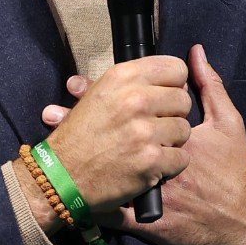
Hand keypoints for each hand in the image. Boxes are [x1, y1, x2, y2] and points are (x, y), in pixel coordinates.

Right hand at [41, 54, 192, 209]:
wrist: (61, 175)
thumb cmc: (79, 136)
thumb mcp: (97, 95)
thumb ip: (133, 84)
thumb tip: (176, 78)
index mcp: (122, 77)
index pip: (175, 69)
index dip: (174, 84)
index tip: (164, 97)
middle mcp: (135, 99)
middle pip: (183, 100)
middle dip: (172, 115)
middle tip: (154, 127)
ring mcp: (144, 131)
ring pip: (184, 130)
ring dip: (171, 141)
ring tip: (149, 146)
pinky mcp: (151, 161)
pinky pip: (181, 157)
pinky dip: (169, 165)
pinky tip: (151, 165)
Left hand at [45, 46, 245, 244]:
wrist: (242, 222)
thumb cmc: (234, 170)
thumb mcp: (228, 124)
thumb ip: (210, 86)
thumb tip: (195, 52)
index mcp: (171, 131)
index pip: (130, 107)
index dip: (96, 94)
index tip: (72, 85)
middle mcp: (155, 158)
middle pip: (109, 137)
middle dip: (79, 124)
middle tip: (51, 115)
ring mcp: (148, 190)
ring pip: (104, 176)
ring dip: (76, 166)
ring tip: (49, 153)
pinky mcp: (146, 221)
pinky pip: (113, 214)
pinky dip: (93, 207)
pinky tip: (69, 196)